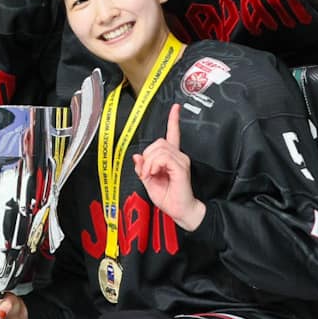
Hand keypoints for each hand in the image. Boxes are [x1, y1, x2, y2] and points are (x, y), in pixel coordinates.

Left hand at [132, 103, 206, 230]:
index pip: (173, 134)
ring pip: (159, 149)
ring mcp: (181, 160)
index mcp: (171, 158)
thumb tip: (137, 157)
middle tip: (147, 171)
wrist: (180, 210)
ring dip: (149, 162)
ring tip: (151, 174)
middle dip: (147, 155)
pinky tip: (155, 173)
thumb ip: (143, 169)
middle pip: (158, 142)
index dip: (173, 120)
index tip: (175, 108)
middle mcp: (178, 156)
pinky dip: (154, 165)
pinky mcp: (180, 167)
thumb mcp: (149, 182)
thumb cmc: (169, 198)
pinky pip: (162, 157)